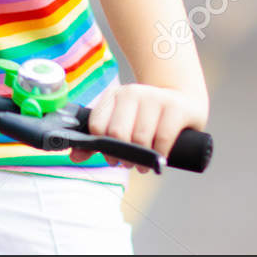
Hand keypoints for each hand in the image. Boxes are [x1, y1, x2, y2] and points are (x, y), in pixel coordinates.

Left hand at [69, 84, 207, 173]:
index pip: (97, 125)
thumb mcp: (122, 123)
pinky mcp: (175, 107)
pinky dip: (159, 154)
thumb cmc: (147, 118)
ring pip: (139, 138)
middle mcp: (131, 92)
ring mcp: (154, 97)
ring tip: (144, 164)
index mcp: (113, 95)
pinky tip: (159, 158)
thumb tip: (73, 157)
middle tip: (129, 163)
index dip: (102, 147)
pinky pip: (162, 138)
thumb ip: (98, 140)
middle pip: (117, 133)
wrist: (183, 99)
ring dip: (141, 159)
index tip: (111, 157)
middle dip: (122, 155)